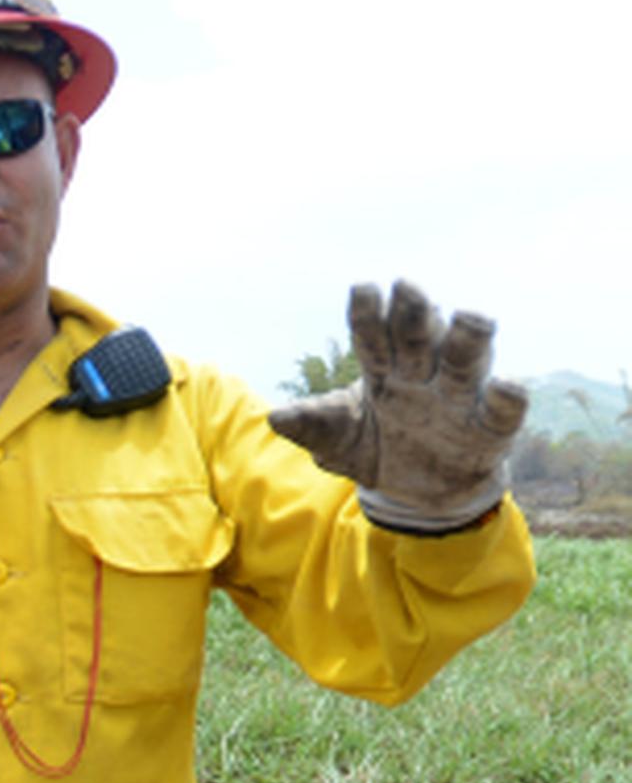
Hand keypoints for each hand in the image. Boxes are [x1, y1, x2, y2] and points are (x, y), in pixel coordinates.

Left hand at [266, 279, 528, 532]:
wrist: (421, 495)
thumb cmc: (378, 451)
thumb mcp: (339, 443)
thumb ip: (315, 426)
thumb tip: (275, 419)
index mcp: (383, 371)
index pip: (373, 336)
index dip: (367, 315)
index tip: (363, 288)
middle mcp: (423, 376)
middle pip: (419, 340)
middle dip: (414, 314)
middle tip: (409, 287)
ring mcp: (459, 400)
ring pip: (466, 363)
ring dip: (469, 340)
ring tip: (471, 317)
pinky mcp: (490, 432)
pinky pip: (501, 414)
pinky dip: (506, 399)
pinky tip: (507, 385)